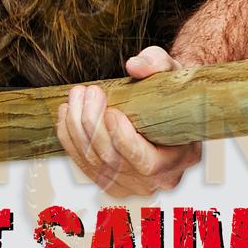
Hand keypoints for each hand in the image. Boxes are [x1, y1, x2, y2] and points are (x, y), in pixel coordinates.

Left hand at [54, 46, 202, 199]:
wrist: (165, 108)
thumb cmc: (171, 91)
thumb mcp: (172, 71)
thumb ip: (157, 63)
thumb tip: (135, 66)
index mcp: (180, 158)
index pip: (146, 163)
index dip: (124, 140)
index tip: (112, 112)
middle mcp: (156, 180)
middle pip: (114, 161)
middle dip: (94, 124)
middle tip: (91, 92)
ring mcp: (130, 184)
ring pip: (93, 162)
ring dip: (78, 127)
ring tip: (77, 95)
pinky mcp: (108, 180)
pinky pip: (82, 163)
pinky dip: (69, 137)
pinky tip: (67, 112)